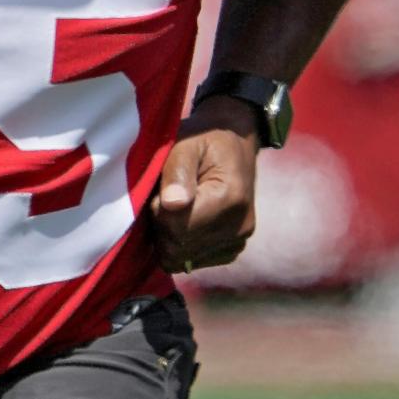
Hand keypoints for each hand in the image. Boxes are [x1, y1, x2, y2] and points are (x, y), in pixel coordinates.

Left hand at [149, 94, 259, 273]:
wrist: (235, 141)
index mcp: (230, 199)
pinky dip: (182, 243)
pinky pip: (193, 260)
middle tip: (165, 195)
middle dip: (162, 224)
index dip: (158, 210)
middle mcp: (240, 226)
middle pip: (179, 246)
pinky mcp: (233, 248)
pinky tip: (185, 217)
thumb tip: (171, 205)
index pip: (178, 227)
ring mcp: (239, 240)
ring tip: (176, 205)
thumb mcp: (186, 143)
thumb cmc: (204, 138)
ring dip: (170, 235)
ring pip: (183, 258)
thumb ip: (177, 171)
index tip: (161, 188)